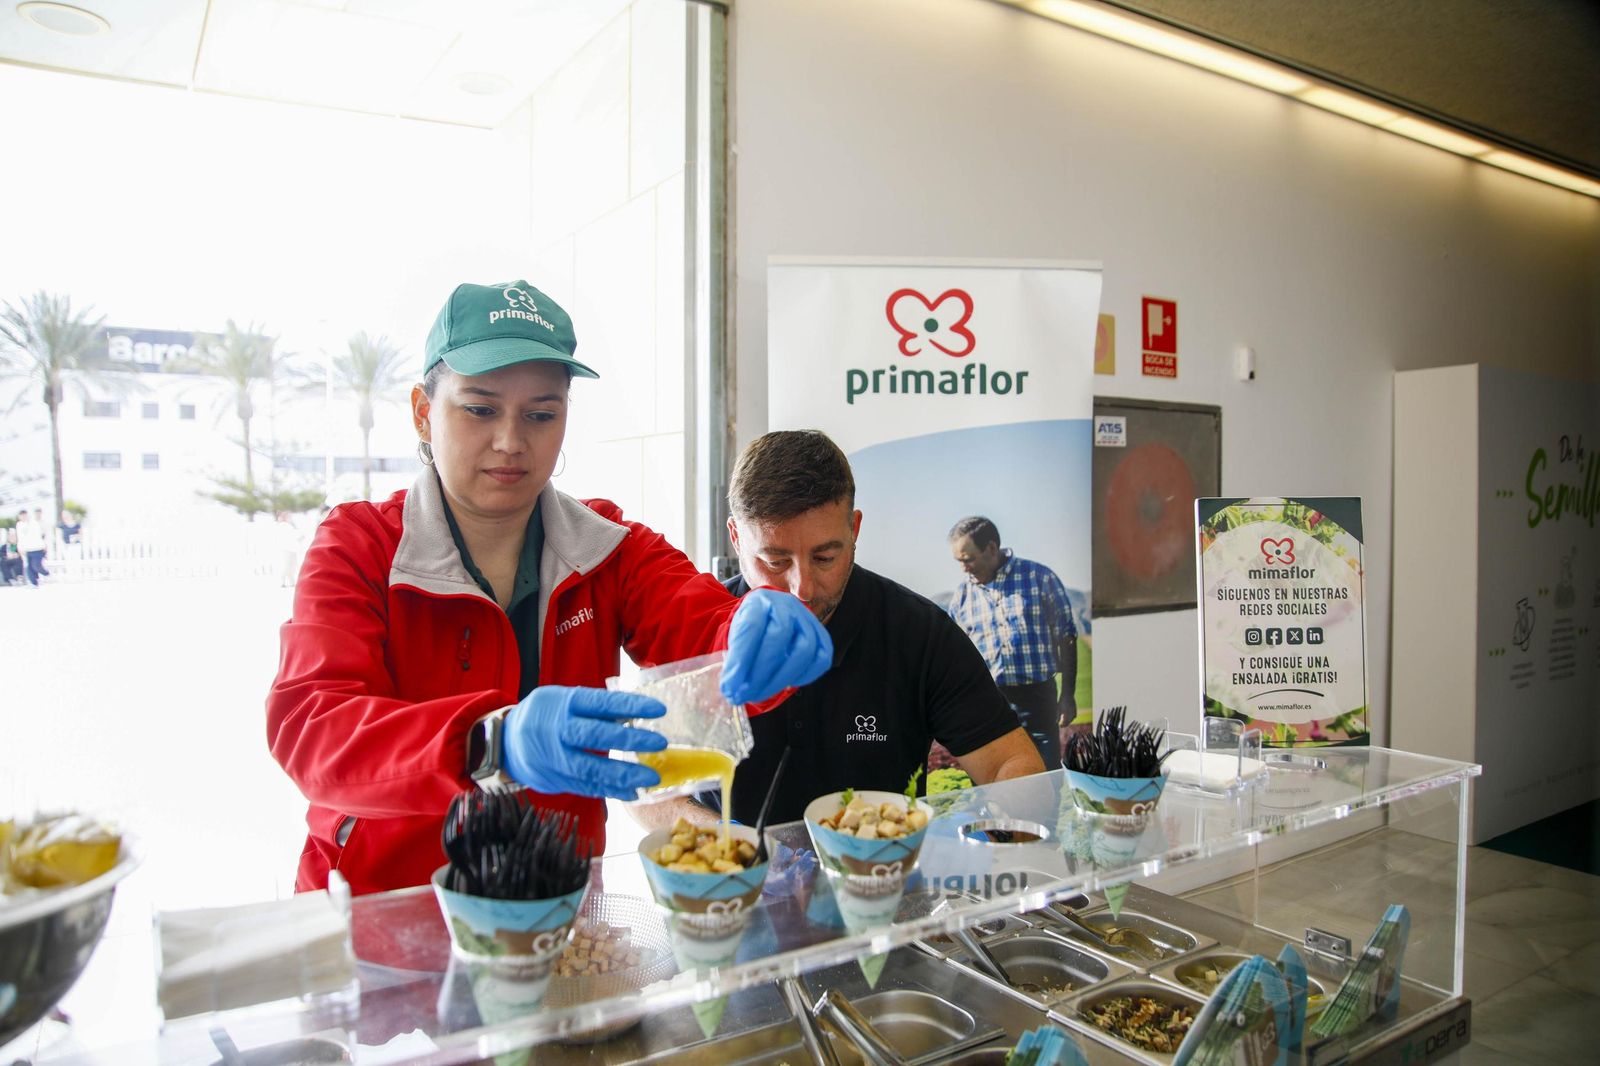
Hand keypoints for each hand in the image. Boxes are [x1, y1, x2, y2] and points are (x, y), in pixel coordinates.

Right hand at [503, 686, 667, 799]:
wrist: (504, 742)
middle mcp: (556, 729)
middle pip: (594, 735)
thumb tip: (633, 716)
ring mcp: (552, 757)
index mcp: (563, 703)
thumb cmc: (546, 716)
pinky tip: (631, 792)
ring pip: (589, 768)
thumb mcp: (564, 700)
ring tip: (650, 778)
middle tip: (659, 744)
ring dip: (622, 775)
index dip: (629, 705)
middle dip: (629, 741)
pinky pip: (584, 786)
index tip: (658, 710)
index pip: (600, 703)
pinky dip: (609, 790)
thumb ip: (594, 709)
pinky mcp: (552, 780)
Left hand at [720, 589, 833, 703]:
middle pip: (779, 636)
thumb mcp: (735, 634)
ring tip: (759, 694)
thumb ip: (733, 657)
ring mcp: (808, 621)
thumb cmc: (751, 631)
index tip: (730, 685)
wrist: (771, 619)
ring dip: (779, 679)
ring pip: (803, 650)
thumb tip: (731, 687)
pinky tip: (784, 685)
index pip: (752, 626)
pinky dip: (803, 678)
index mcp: (759, 601)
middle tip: (744, 694)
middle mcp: (786, 606)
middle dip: (760, 671)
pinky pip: (820, 660)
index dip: (741, 659)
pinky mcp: (822, 638)